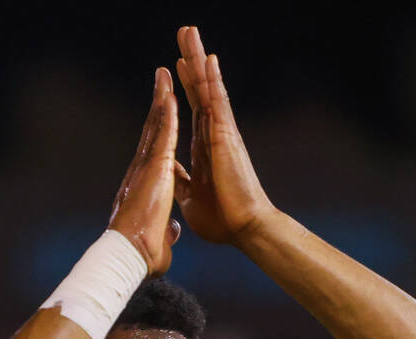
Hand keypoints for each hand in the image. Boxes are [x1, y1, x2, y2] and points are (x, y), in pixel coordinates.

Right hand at [108, 67, 182, 276]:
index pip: (154, 155)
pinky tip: (170, 93)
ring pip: (156, 127)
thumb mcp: (160, 238)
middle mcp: (142, 171)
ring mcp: (147, 166)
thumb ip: (166, 230)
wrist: (130, 254)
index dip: (158, 135)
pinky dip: (166, 113)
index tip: (162, 119)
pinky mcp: (155, 166)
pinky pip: (163, 133)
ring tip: (164, 76)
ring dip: (161, 100)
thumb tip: (172, 229)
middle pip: (152, 133)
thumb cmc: (142, 253)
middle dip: (158, 107)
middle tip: (161, 83)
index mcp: (145, 188)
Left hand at [174, 26, 276, 245]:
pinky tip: (207, 59)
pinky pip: (217, 102)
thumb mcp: (189, 197)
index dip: (182, 88)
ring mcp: (220, 133)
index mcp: (204, 149)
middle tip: (184, 34)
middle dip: (190, 62)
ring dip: (198, 60)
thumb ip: (182, 181)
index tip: (175, 68)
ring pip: (207, 88)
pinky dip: (212, 79)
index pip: (191, 111)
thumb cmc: (222, 219)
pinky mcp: (225, 136)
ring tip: (189, 33)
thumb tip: (173, 174)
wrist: (242, 229)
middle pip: (199, 91)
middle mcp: (213, 135)